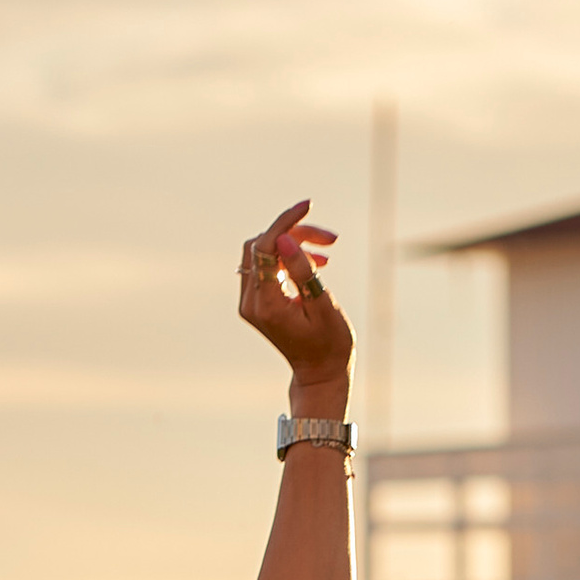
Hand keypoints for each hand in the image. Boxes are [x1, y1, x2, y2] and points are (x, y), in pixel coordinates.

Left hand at [237, 201, 352, 398]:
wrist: (320, 374)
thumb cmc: (329, 345)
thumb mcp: (323, 306)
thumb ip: (303, 272)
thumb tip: (284, 240)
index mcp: (266, 305)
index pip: (265, 247)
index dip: (285, 222)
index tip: (308, 205)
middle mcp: (251, 303)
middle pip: (262, 245)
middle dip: (294, 233)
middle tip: (329, 239)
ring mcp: (250, 303)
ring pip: (263, 252)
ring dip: (293, 243)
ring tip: (327, 251)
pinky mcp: (256, 302)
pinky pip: (265, 266)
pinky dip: (288, 257)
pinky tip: (316, 261)